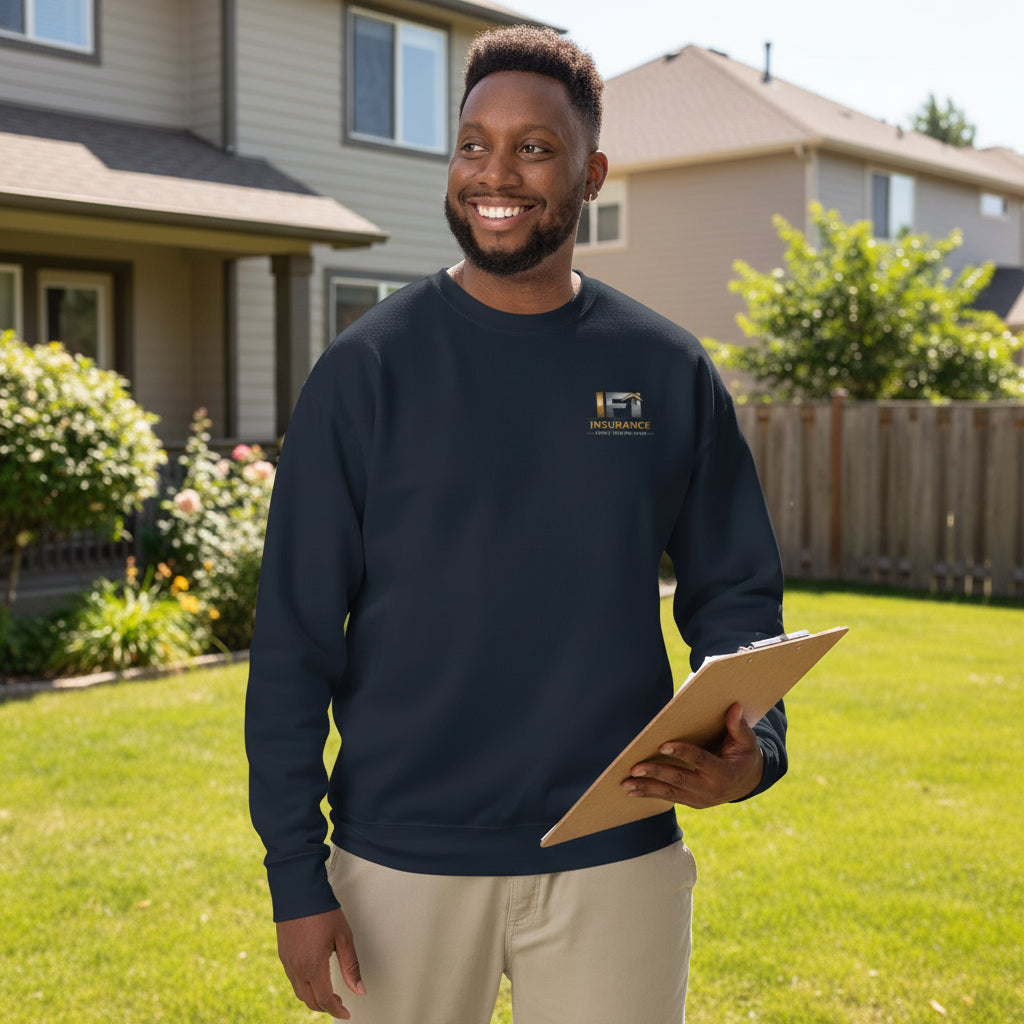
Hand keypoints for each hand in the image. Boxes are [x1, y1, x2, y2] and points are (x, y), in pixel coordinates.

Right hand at [276, 908, 365, 1018]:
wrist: (298, 892)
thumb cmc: (323, 912)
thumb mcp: (343, 937)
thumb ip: (351, 966)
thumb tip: (360, 990)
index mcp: (313, 966)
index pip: (325, 1000)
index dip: (337, 1010)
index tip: (347, 1013)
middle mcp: (297, 969)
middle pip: (310, 1001)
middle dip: (326, 1006)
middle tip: (340, 1003)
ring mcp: (287, 963)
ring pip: (300, 992)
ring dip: (314, 998)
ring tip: (329, 992)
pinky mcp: (283, 955)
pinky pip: (293, 980)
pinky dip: (304, 986)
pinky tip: (314, 978)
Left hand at [622, 702, 763, 807]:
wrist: (749, 782)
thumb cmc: (745, 755)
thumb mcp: (747, 741)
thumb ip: (738, 726)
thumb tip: (733, 706)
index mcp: (724, 773)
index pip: (699, 760)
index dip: (681, 752)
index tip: (662, 745)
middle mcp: (711, 790)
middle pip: (679, 779)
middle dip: (656, 773)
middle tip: (635, 767)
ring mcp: (700, 799)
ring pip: (670, 793)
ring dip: (646, 788)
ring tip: (626, 784)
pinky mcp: (692, 802)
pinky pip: (669, 797)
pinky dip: (650, 794)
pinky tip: (632, 791)